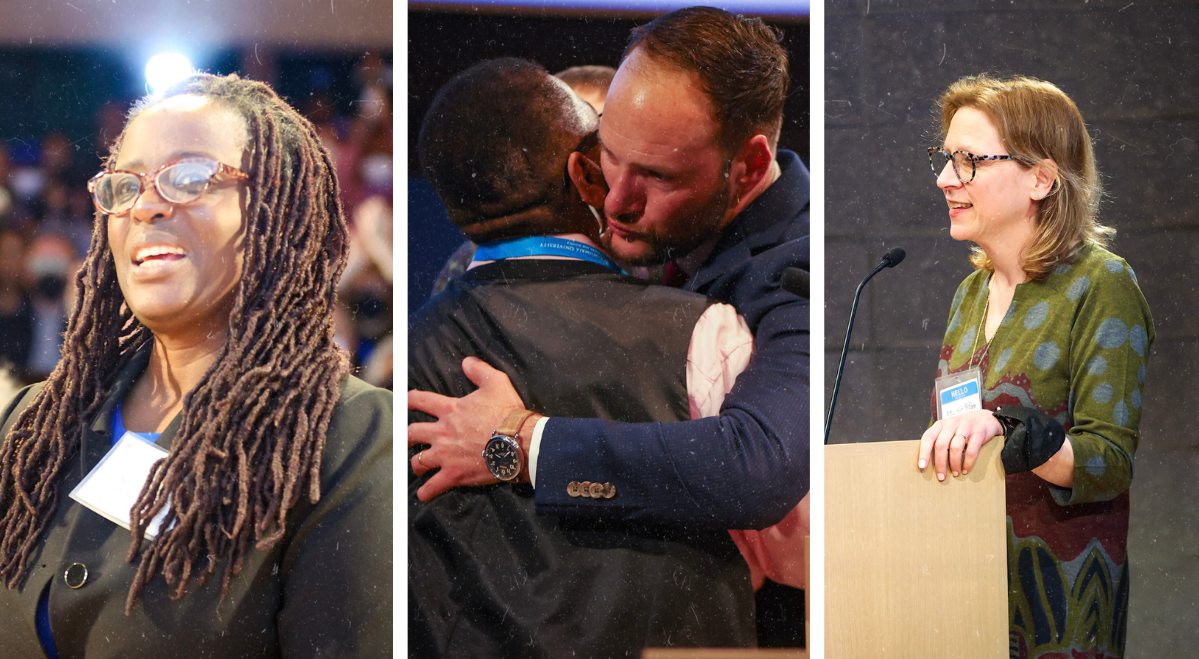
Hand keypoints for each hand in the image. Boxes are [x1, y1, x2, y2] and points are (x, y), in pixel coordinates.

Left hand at [408, 357, 527, 500]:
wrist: (519, 442)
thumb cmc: (508, 413)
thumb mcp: (496, 382)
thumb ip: (479, 370)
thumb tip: (467, 361)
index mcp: (450, 410)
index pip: (421, 401)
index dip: (410, 400)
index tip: (405, 402)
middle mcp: (442, 432)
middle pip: (412, 433)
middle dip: (406, 437)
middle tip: (405, 439)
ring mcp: (446, 455)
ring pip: (418, 461)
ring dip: (415, 465)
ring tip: (417, 468)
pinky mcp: (454, 474)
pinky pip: (433, 486)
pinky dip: (426, 492)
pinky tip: (424, 494)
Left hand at [917, 409, 1003, 481]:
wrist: (985, 418)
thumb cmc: (962, 428)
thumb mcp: (948, 430)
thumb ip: (939, 441)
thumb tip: (929, 463)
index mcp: (940, 425)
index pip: (928, 437)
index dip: (924, 452)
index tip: (922, 466)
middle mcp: (951, 424)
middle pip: (941, 445)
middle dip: (940, 463)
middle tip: (941, 476)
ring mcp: (965, 427)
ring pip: (955, 448)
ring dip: (954, 464)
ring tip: (955, 473)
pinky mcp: (979, 433)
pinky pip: (971, 451)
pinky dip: (968, 462)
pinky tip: (966, 469)